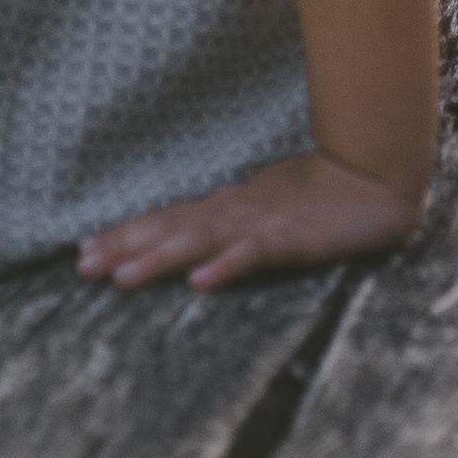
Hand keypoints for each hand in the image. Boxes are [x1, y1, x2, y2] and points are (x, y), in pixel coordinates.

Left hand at [76, 147, 423, 290]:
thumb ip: (231, 216)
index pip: (168, 220)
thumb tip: (195, 222)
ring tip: (123, 276)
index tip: (83, 250)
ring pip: (202, 240)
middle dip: (126, 247)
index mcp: (228, 207)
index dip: (126, 234)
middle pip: (172, 229)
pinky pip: (254, 254)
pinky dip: (227, 265)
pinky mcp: (292, 237)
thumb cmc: (320, 194)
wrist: (375, 177)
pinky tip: (201, 280)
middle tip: (82, 265)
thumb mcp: (267, 205)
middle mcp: (235, 212)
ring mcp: (262, 223)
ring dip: (161, 257)